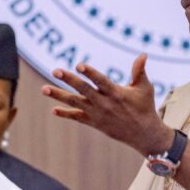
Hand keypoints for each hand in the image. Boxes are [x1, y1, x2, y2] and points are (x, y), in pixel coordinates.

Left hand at [42, 54, 172, 155]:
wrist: (144, 134)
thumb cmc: (145, 107)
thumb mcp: (144, 88)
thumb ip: (139, 70)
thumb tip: (144, 54)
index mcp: (116, 93)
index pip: (101, 81)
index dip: (90, 73)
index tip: (79, 65)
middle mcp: (104, 103)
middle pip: (83, 90)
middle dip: (69, 80)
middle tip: (55, 71)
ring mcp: (98, 114)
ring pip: (75, 103)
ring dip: (59, 96)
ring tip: (44, 89)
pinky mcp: (94, 122)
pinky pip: (77, 118)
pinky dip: (66, 114)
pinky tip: (53, 110)